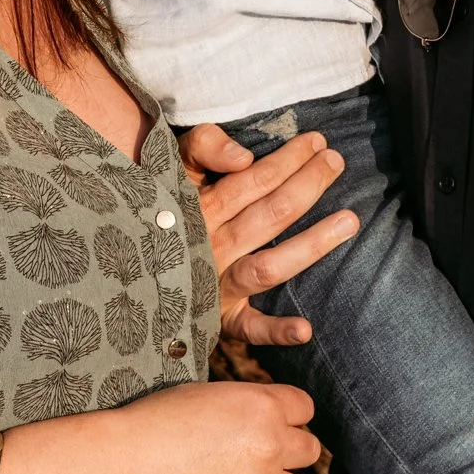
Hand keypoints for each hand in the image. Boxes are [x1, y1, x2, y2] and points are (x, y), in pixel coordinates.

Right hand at [114, 379, 322, 473]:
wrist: (127, 461)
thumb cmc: (157, 420)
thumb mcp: (208, 394)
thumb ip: (246, 405)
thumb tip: (264, 416)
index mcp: (262, 405)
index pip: (305, 407)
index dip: (290, 414)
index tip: (273, 422)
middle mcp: (270, 444)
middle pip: (309, 450)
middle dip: (290, 451)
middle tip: (262, 454)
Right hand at [178, 124, 356, 346]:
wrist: (123, 261)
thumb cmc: (158, 209)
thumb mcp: (171, 167)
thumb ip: (203, 147)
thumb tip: (244, 157)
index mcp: (199, 208)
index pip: (254, 179)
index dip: (288, 159)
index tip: (317, 142)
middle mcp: (209, 247)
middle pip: (270, 214)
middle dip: (309, 185)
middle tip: (337, 162)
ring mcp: (216, 284)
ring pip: (269, 265)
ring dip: (312, 245)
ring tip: (350, 220)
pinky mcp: (220, 318)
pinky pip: (249, 328)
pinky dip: (276, 331)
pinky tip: (306, 329)